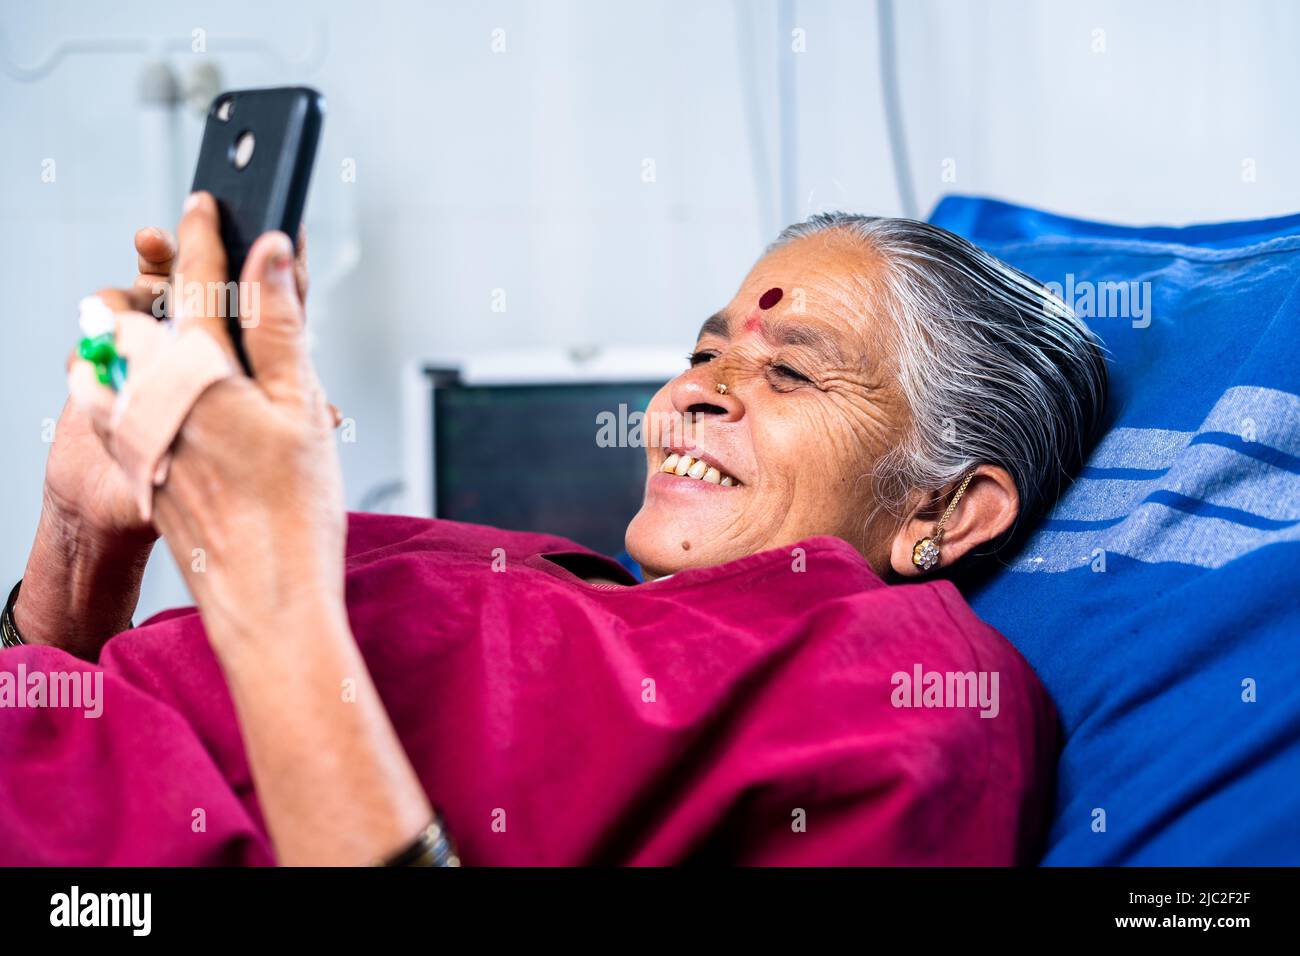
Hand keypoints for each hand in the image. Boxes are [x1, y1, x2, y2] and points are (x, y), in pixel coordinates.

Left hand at [105, 195, 343, 649]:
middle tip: (206, 262)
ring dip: (157, 326)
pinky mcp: (130, 459)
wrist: (264, 600)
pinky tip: (181, 388)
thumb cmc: (292, 515)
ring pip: (131, 351)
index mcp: (194, 373)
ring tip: (201, 330)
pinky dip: (144, 374)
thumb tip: (270, 254)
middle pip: (151, 309)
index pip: (194, 280)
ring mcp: (133, 431)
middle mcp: (149, 395)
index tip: (207, 200)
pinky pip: (121, 393)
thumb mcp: (301, 407)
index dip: (205, 234)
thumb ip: (281, 323)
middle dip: (175, 277)